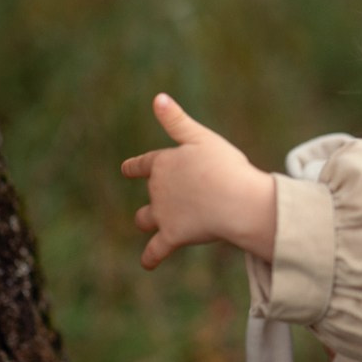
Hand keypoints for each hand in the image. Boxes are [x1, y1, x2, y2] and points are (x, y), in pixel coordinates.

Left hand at [121, 93, 276, 269]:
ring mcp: (162, 213)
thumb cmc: (225, 165)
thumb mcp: (202, 138)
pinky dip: (150, 257)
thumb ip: (177, 121)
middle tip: (170, 198)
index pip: (143, 164)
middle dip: (155, 195)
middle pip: (150, 193)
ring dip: (147, 220)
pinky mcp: (171, 236)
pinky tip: (147, 263)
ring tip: (150, 224)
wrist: (235, 201)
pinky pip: (155, 250)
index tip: (126, 169)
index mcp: (164, 163)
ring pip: (145, 219)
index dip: (135, 166)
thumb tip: (157, 98)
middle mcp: (158, 188)